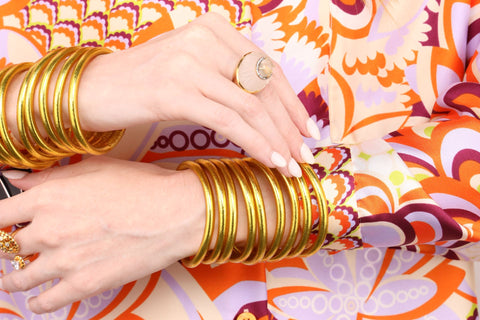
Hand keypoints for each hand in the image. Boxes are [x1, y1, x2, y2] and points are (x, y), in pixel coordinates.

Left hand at [0, 157, 205, 313]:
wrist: (175, 213)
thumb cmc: (141, 185)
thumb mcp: (94, 168)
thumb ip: (50, 175)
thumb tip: (19, 179)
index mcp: (47, 198)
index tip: (2, 224)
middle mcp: (48, 231)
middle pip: (8, 246)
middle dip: (9, 247)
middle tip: (13, 248)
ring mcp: (63, 261)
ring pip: (19, 278)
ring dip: (12, 279)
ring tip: (11, 280)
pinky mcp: (83, 284)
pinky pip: (45, 301)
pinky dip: (36, 302)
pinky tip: (36, 300)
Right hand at [78, 12, 318, 175]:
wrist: (96, 89)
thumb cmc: (147, 83)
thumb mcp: (194, 69)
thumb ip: (229, 78)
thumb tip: (271, 111)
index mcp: (215, 29)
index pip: (268, 70)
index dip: (293, 104)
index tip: (308, 131)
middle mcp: (206, 40)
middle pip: (264, 89)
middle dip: (290, 127)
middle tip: (304, 155)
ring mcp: (190, 64)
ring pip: (251, 107)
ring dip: (277, 140)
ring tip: (290, 165)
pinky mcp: (176, 92)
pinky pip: (230, 122)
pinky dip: (255, 144)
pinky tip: (269, 161)